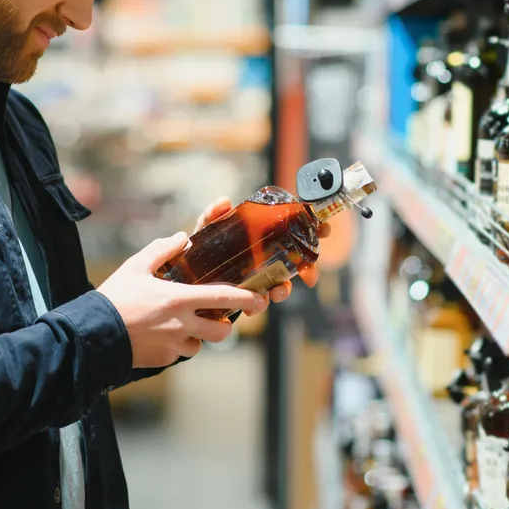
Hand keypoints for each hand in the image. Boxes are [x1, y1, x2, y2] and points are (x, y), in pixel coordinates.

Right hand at [97, 232, 268, 368]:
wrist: (92, 334)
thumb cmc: (114, 298)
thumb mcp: (135, 267)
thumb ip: (161, 250)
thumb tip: (181, 237)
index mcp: (180, 298)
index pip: (224, 298)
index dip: (247, 299)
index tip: (260, 299)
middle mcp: (182, 324)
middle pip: (222, 331)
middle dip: (224, 325)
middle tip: (215, 317)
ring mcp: (173, 344)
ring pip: (200, 345)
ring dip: (197, 337)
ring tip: (178, 325)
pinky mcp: (163, 359)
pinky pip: (178, 353)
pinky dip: (175, 346)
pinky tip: (158, 335)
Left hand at [194, 196, 333, 310]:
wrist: (183, 279)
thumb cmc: (198, 250)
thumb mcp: (205, 230)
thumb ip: (212, 215)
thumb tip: (224, 201)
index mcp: (261, 237)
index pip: (293, 230)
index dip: (313, 228)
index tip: (325, 228)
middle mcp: (265, 257)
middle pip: (297, 262)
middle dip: (310, 269)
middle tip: (310, 276)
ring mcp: (258, 278)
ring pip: (282, 285)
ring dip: (285, 290)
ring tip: (278, 293)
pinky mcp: (247, 295)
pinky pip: (259, 302)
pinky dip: (259, 305)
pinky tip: (253, 307)